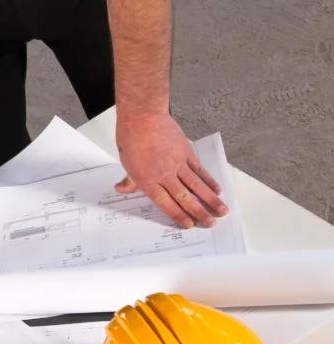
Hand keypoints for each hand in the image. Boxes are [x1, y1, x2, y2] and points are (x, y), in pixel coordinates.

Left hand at [115, 113, 227, 227]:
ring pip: (197, 186)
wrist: (143, 118)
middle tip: (210, 223)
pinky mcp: (187, 153)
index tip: (189, 225)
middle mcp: (165, 175)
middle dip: (199, 213)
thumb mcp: (126, 163)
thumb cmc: (132, 138)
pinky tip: (217, 190)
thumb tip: (121, 189)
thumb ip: (129, 180)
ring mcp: (178, 164)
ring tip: (222, 211)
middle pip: (185, 198)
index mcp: (148, 181)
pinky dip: (209, 181)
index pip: (165, 203)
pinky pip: (200, 170)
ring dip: (211, 200)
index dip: (178, 215)